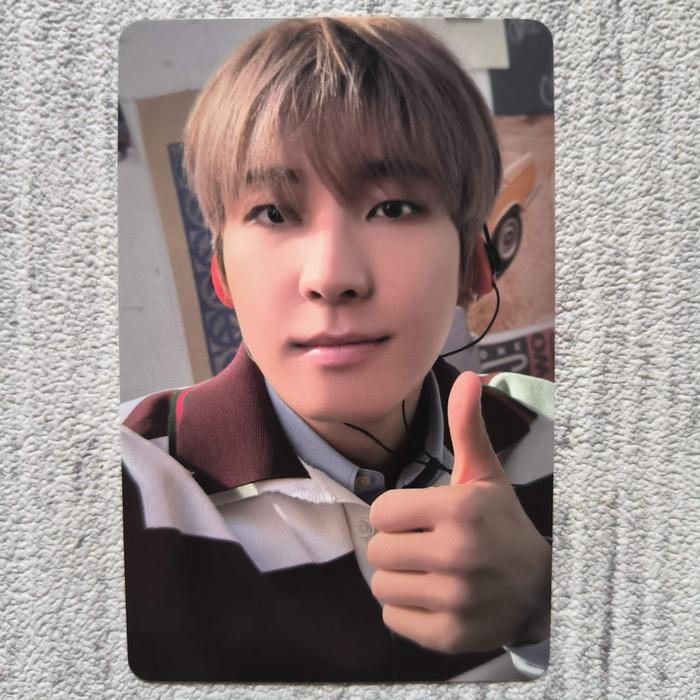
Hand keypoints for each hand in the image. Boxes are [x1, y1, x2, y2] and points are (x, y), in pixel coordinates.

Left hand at [367, 371, 550, 653]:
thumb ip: (467, 427)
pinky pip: (392, 619)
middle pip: (377, 550)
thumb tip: (470, 376)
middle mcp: (457, 555)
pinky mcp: (449, 636)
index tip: (420, 517)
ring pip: (380, 586)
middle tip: (425, 546)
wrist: (539, 589)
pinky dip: (405, 610)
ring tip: (428, 572)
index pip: (380, 512)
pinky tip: (433, 598)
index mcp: (459, 510)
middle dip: (396, 545)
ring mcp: (454, 600)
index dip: (396, 514)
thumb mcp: (485, 475)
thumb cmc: (501, 524)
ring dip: (399, 578)